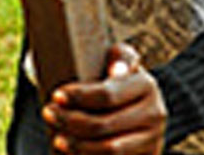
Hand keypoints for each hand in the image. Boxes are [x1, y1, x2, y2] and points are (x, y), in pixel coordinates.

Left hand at [42, 44, 166, 154]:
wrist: (140, 117)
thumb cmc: (120, 87)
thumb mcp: (121, 67)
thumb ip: (120, 57)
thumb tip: (117, 70)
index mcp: (146, 85)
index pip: (108, 94)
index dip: (80, 96)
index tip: (57, 95)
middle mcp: (155, 112)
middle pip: (103, 123)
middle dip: (70, 121)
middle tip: (49, 114)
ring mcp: (152, 139)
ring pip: (109, 149)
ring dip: (77, 145)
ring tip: (58, 137)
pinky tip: (71, 152)